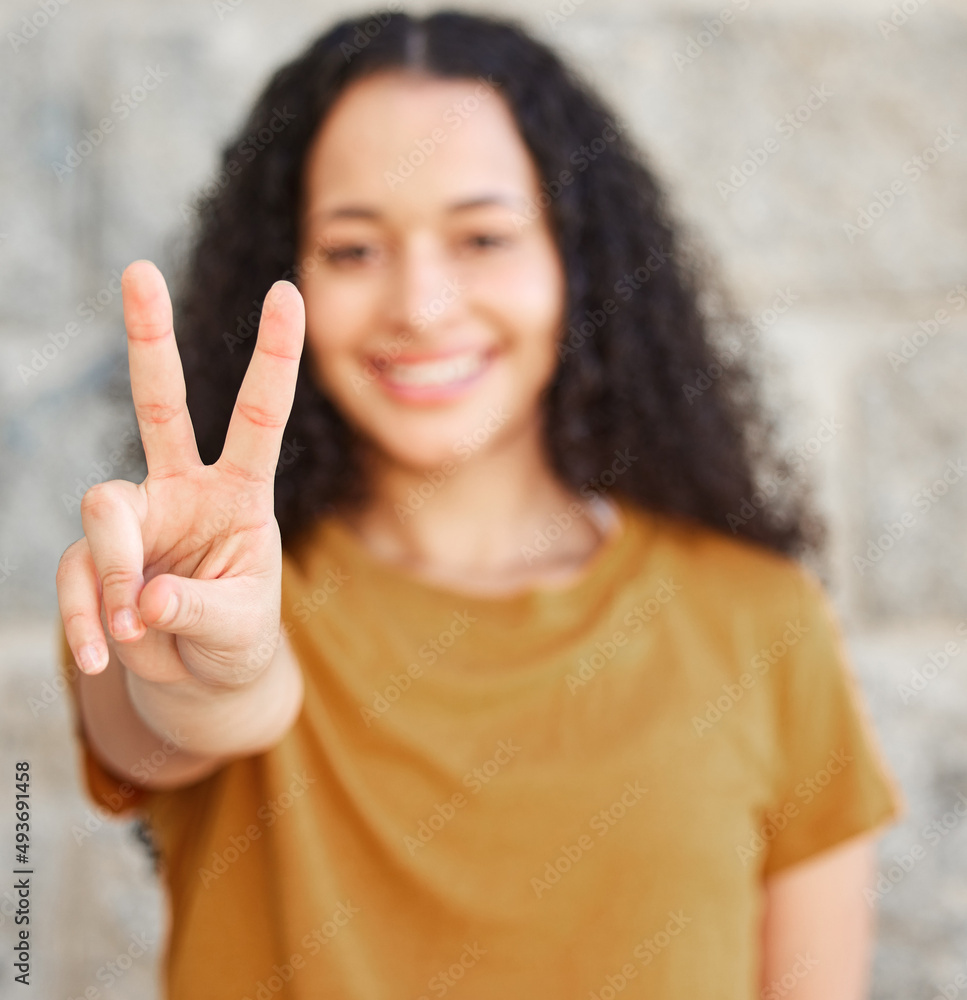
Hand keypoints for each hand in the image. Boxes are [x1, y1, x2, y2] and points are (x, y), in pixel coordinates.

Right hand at [56, 259, 305, 687]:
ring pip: (106, 510)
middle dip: (149, 338)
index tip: (287, 290)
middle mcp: (185, 488)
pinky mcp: (95, 555)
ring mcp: (136, 517)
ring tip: (134, 629)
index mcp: (241, 492)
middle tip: (140, 270)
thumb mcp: (238, 625)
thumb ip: (195, 609)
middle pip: (160, 403)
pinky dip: (88, 616)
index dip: (273, 355)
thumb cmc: (237, 636)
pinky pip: (78, 573)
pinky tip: (106, 648)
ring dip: (115, 574)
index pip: (259, 414)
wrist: (201, 672)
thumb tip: (143, 599)